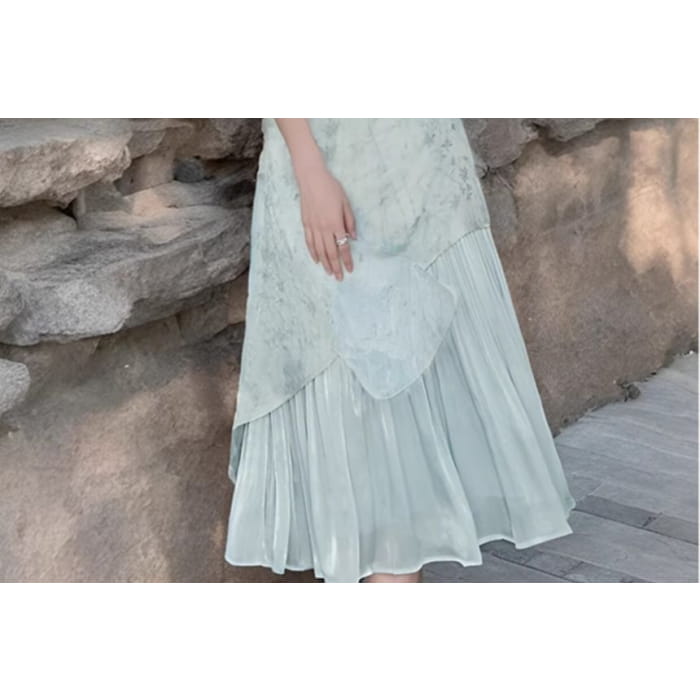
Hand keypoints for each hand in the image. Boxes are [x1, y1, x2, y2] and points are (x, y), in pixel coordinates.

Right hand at [296, 164, 356, 280]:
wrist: (311, 178)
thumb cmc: (331, 188)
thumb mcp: (346, 203)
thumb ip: (350, 222)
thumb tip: (353, 237)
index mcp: (336, 224)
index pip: (343, 247)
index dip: (346, 260)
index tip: (350, 269)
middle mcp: (324, 228)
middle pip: (330, 252)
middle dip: (336, 267)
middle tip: (339, 277)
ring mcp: (313, 227)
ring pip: (319, 250)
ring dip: (325, 263)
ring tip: (329, 273)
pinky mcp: (305, 224)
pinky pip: (309, 242)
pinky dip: (313, 253)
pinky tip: (317, 260)